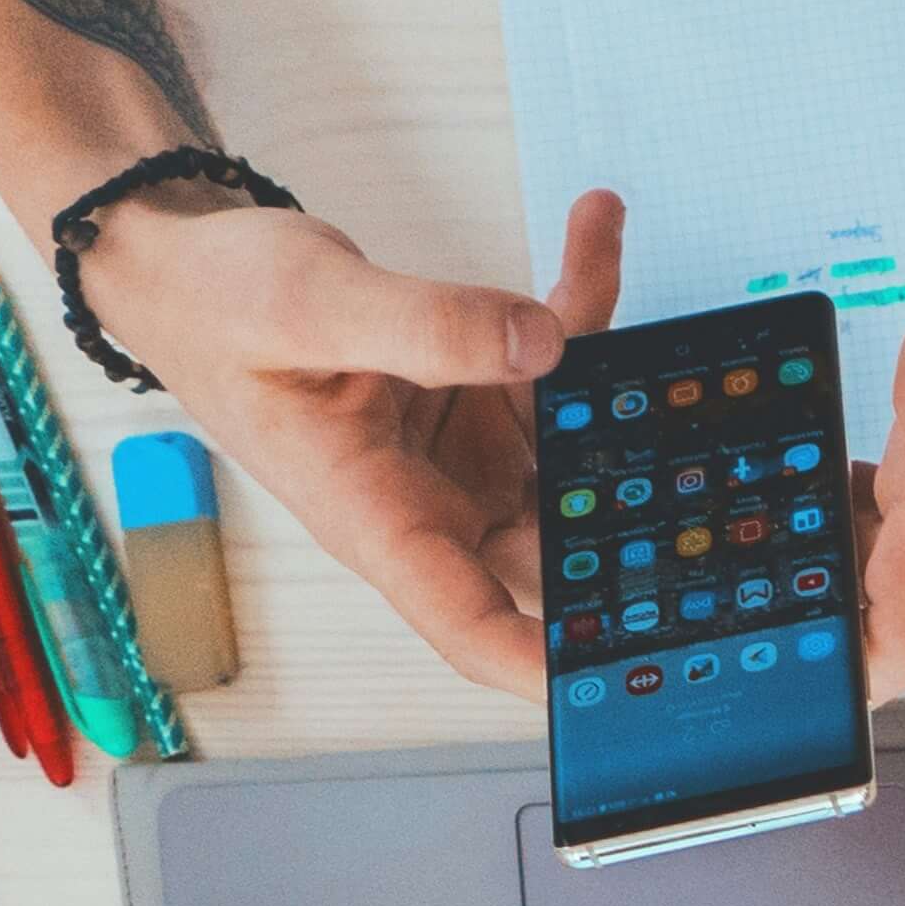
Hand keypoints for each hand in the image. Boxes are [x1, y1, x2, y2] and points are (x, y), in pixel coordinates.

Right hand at [70, 187, 625, 696]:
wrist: (193, 269)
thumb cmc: (219, 306)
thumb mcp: (308, 303)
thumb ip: (424, 326)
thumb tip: (540, 343)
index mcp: (378, 518)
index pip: (471, 623)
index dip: (549, 668)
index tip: (630, 681)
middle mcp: (437, 502)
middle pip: (562, 553)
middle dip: (640, 528)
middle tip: (712, 483)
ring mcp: (474, 455)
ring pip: (585, 454)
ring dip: (626, 392)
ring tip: (655, 316)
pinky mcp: (492, 399)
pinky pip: (562, 363)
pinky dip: (585, 303)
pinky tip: (596, 225)